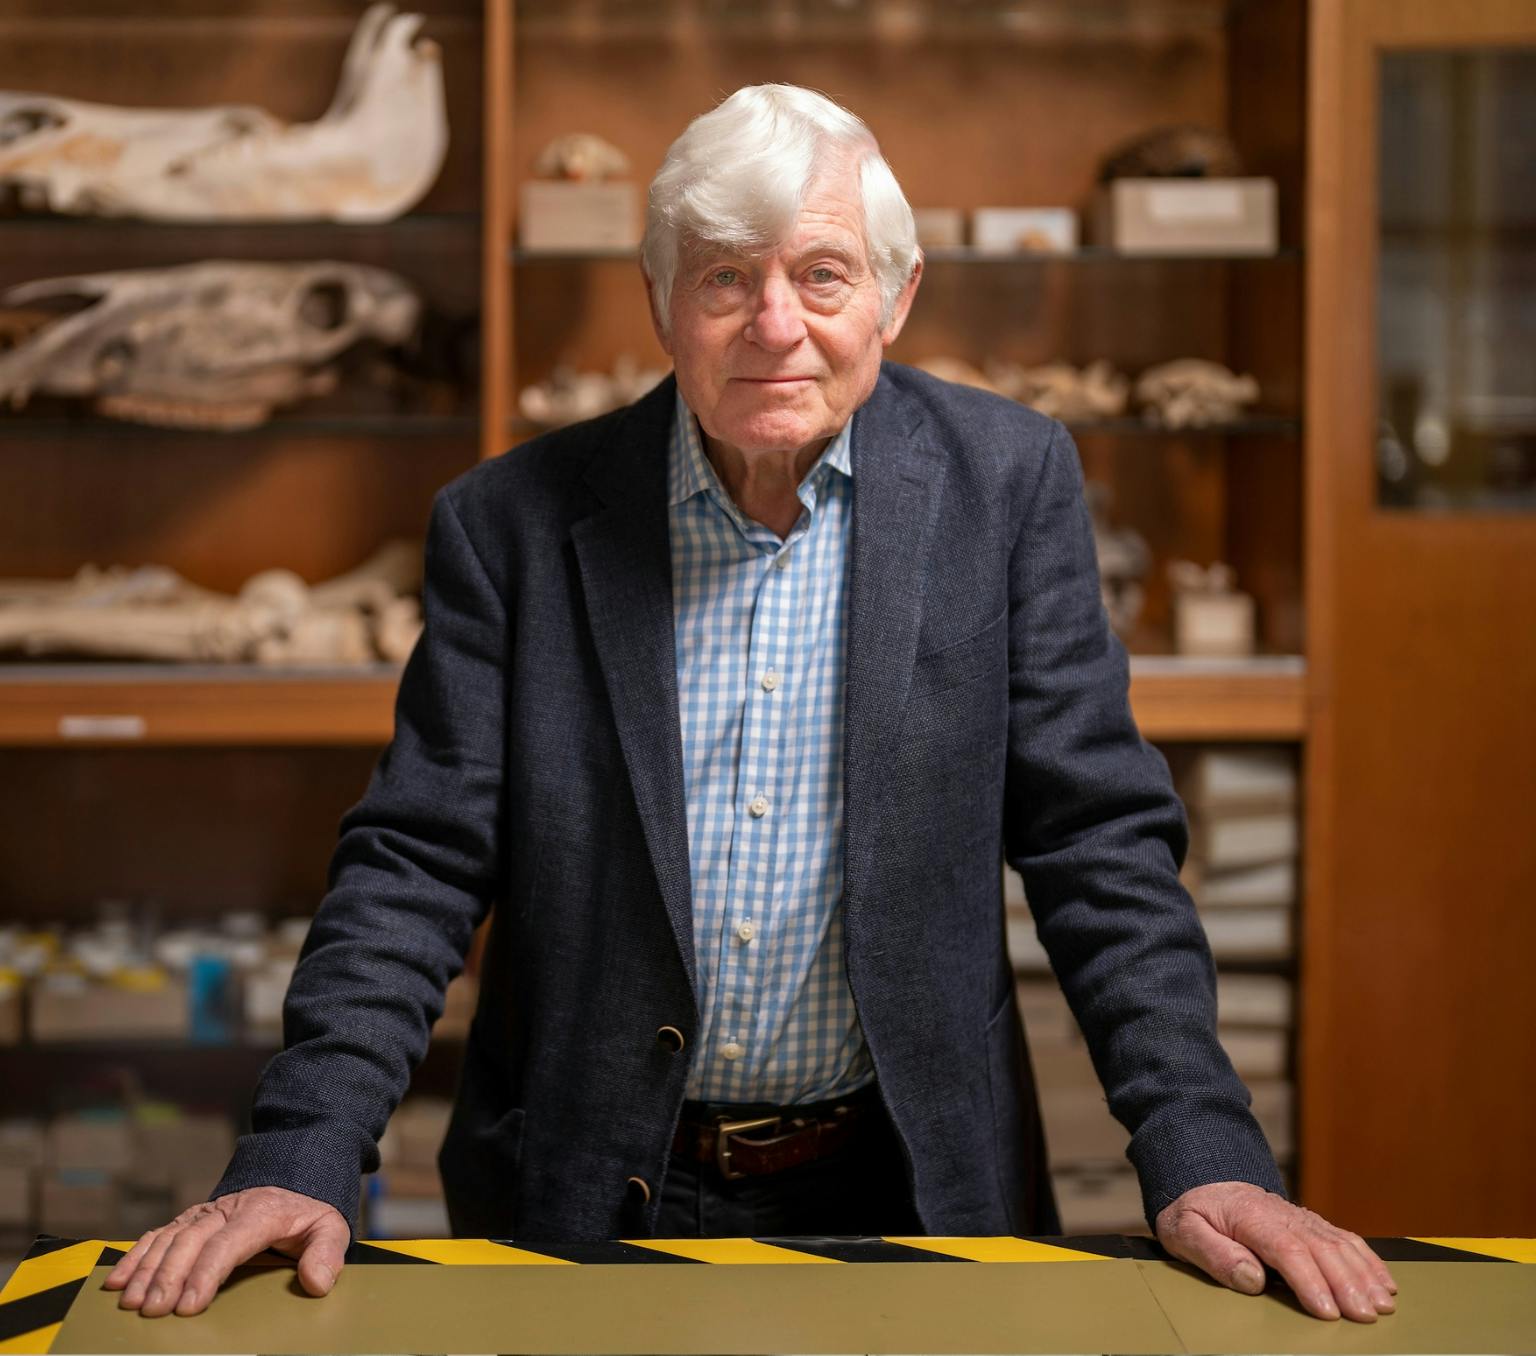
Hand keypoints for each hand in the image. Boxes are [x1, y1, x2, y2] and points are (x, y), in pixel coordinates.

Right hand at [102, 1186, 348, 1317]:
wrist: (294, 1174)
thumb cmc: (309, 1210)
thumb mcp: (331, 1226)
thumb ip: (327, 1252)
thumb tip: (317, 1282)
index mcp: (261, 1212)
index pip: (228, 1242)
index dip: (206, 1273)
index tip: (189, 1305)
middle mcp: (227, 1209)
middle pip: (190, 1241)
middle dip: (168, 1277)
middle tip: (154, 1311)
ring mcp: (205, 1212)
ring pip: (169, 1238)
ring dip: (146, 1270)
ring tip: (131, 1303)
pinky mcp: (191, 1218)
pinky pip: (158, 1234)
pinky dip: (136, 1256)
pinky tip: (118, 1281)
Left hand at [1155, 1182, 1397, 1322]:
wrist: (1203, 1182)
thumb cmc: (1194, 1213)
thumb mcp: (1183, 1231)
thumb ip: (1213, 1254)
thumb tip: (1251, 1278)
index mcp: (1249, 1215)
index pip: (1286, 1249)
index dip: (1310, 1281)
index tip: (1327, 1311)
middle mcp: (1281, 1214)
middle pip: (1320, 1248)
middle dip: (1346, 1284)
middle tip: (1365, 1316)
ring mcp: (1299, 1217)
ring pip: (1338, 1244)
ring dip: (1363, 1275)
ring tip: (1382, 1305)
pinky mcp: (1310, 1223)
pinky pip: (1344, 1238)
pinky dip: (1367, 1260)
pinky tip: (1384, 1282)